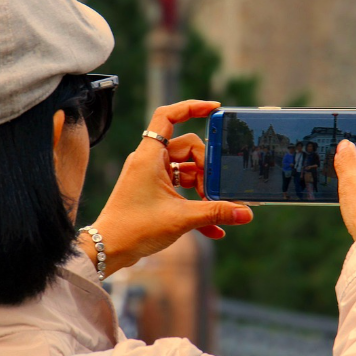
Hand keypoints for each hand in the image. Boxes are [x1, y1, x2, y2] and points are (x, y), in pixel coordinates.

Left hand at [81, 100, 253, 274]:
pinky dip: (194, 204)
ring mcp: (151, 176)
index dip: (192, 107)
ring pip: (187, 171)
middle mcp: (150, 161)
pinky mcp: (153, 193)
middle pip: (188, 148)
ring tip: (215, 210)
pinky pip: (180, 190)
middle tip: (214, 192)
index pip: (168, 116)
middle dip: (207, 169)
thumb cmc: (135, 228)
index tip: (215, 109)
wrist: (109, 249)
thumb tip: (246, 213)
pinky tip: (214, 228)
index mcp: (150, 156)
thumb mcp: (181, 218)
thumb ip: (216, 213)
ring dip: (203, 189)